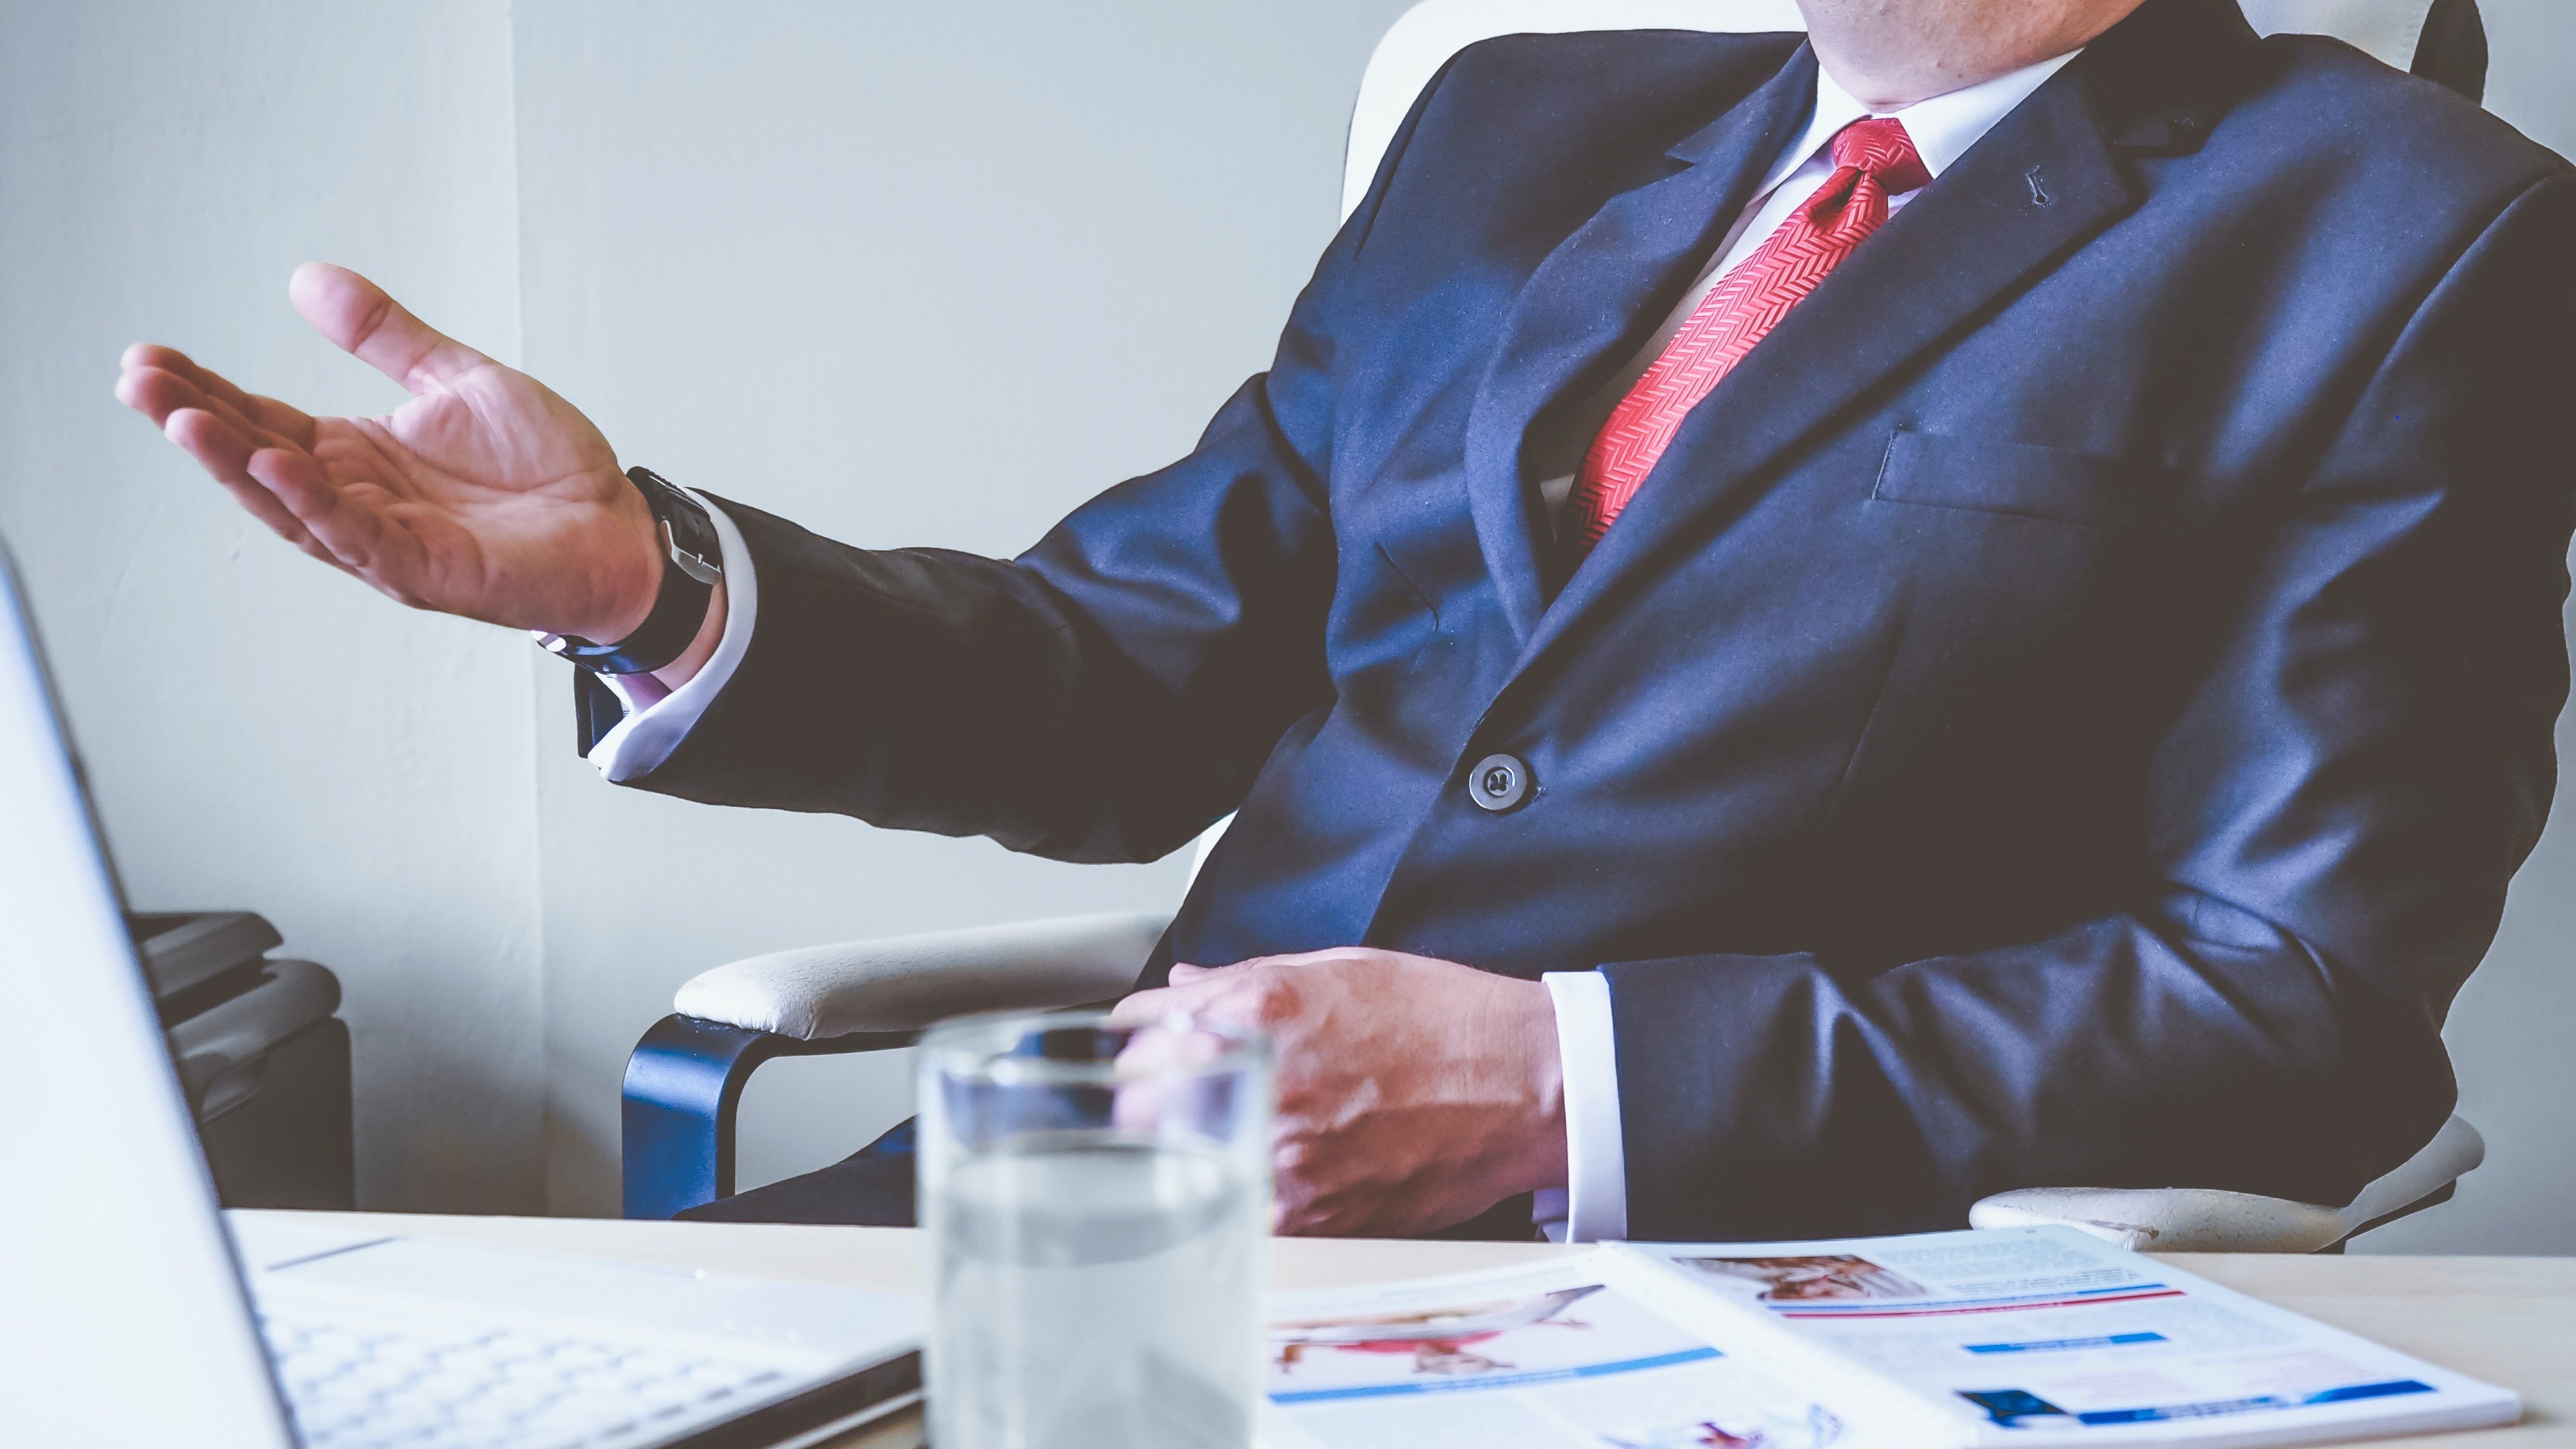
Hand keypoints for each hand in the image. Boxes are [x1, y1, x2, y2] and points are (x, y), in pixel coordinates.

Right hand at [116, 263, 682, 650]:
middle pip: (257, 461)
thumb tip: (308, 280)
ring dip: (235, 465)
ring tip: (182, 420)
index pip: (260, 419)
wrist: (619, 526)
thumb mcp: (458, 380)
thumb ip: (386, 336)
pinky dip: (316, 503)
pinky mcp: (426, 570)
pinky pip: (358, 537)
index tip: (148, 356)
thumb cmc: (546, 468)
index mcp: (357, 456)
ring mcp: (386, 541)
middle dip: (195, 423)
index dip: (204, 391)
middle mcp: (357, 501)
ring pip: (291, 505)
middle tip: (138, 381)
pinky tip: (279, 465)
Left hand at [1114, 948, 1567, 1236]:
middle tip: (1163, 1100)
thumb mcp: (1342, 969)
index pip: (1144, 1028)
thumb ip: (1246, 979)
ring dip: (1187, 1154)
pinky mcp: (1316, 1214)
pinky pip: (1239, 1212)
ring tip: (1217, 1139)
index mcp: (1264, 1011)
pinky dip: (1238, 1197)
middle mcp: (1266, 1083)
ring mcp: (1288, 1156)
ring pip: (1182, 1168)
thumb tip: (1185, 987)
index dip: (1138, 1039)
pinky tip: (1262, 1176)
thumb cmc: (1446, 1021)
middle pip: (1140, 1106)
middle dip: (1144, 1100)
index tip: (1142, 1046)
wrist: (1525, 1084)